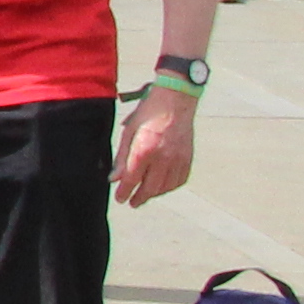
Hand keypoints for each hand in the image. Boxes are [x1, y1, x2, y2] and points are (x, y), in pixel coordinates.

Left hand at [115, 85, 199, 208]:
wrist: (176, 100)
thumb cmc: (148, 113)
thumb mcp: (129, 132)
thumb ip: (122, 157)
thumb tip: (115, 178)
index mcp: (145, 150)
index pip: (132, 179)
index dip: (124, 192)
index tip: (120, 199)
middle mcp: (164, 157)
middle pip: (150, 188)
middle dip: (139, 198)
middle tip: (132, 202)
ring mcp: (178, 159)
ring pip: (166, 186)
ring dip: (154, 194)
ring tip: (145, 195)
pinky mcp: (188, 158)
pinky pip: (179, 179)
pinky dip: (170, 186)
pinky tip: (162, 187)